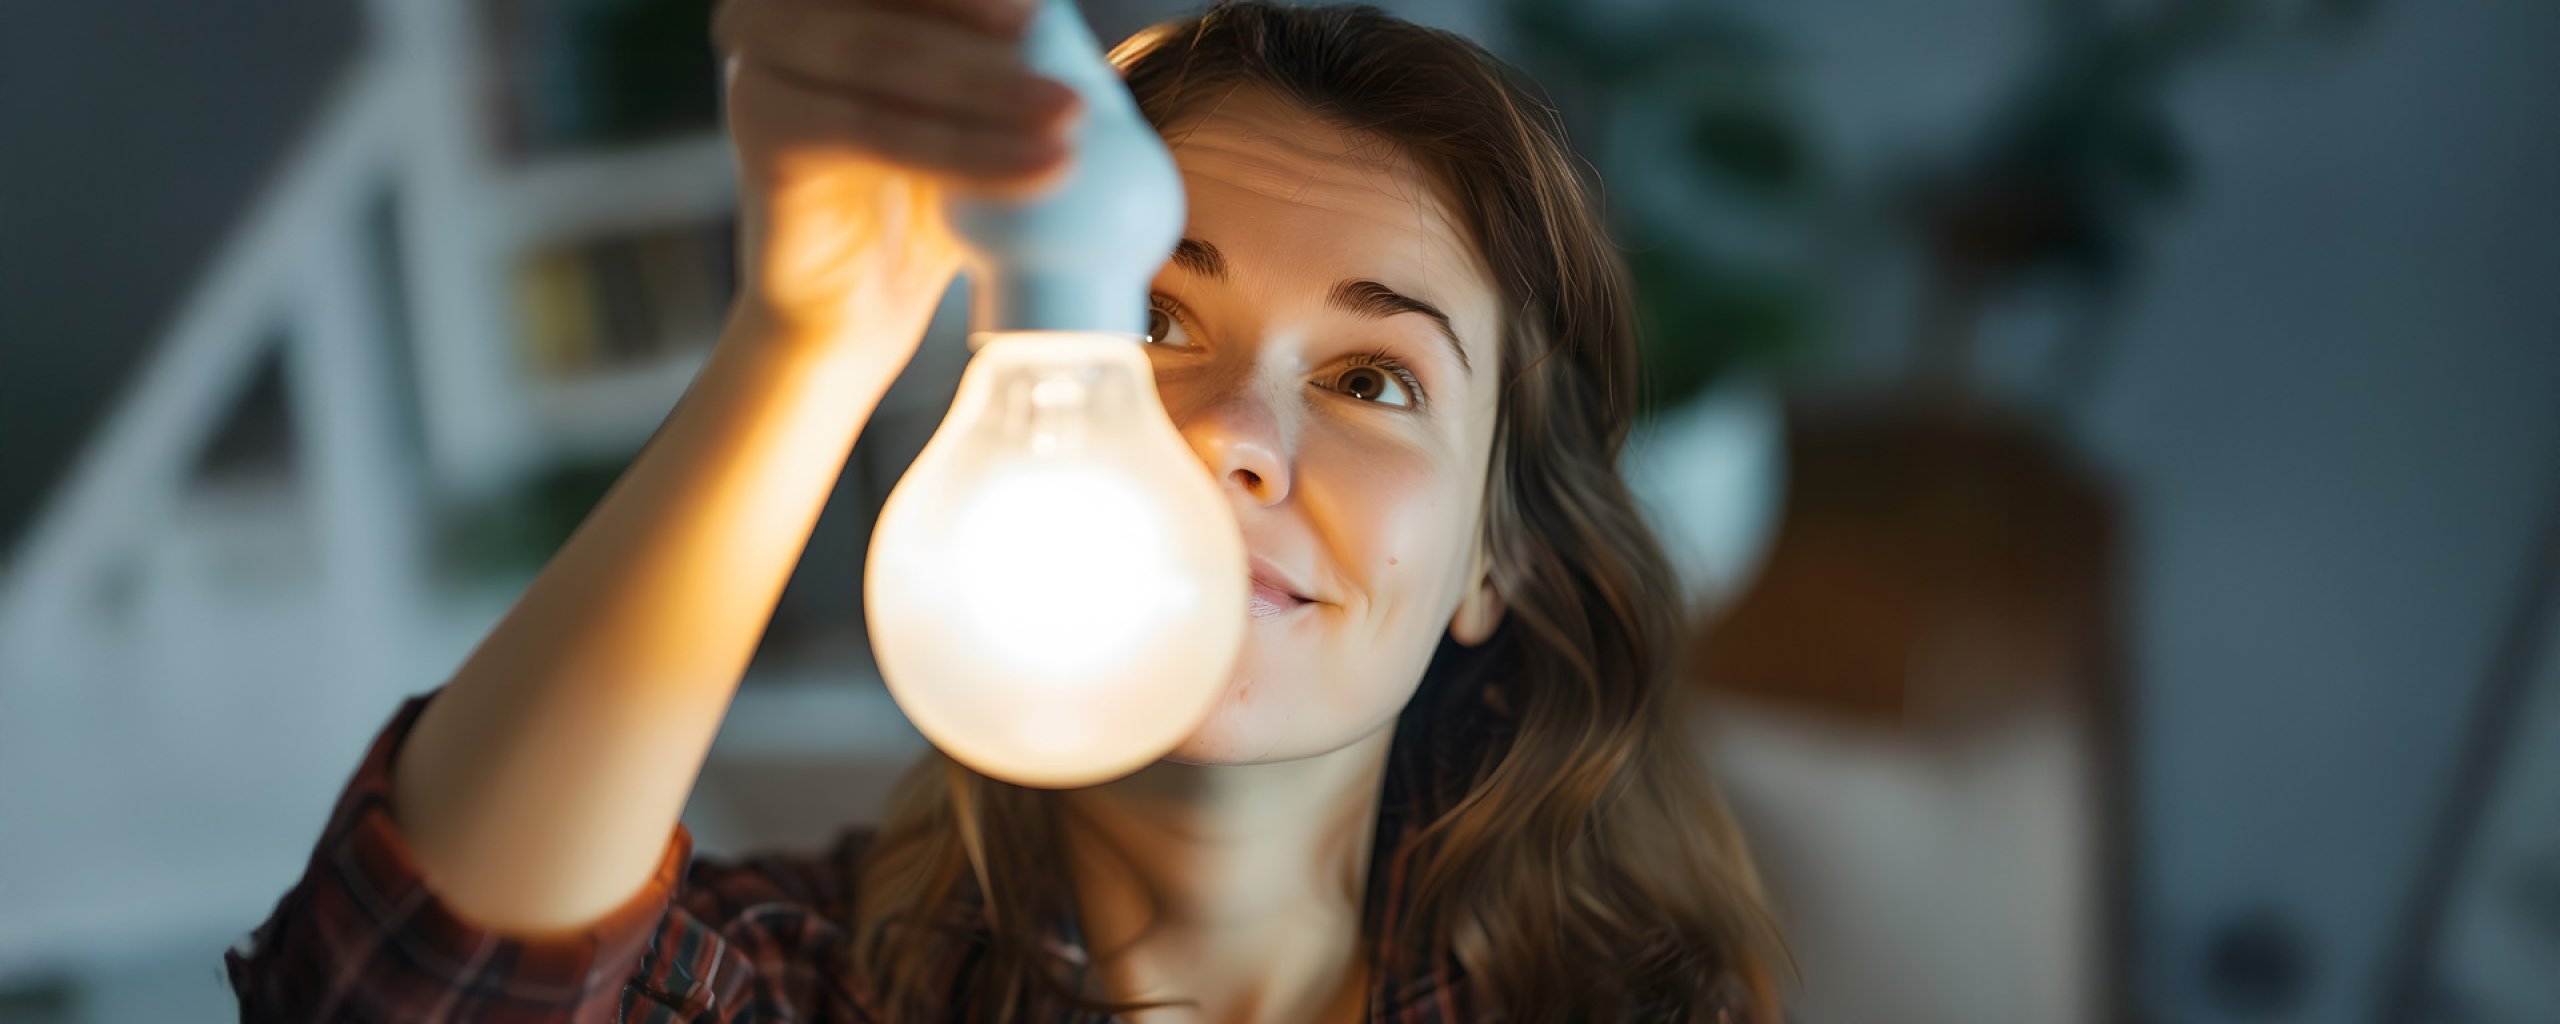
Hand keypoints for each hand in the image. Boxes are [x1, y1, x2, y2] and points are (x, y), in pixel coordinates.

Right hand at [714, 0, 1080, 345]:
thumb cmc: (921, 188)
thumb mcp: (970, 100)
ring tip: (1065, 119)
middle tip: (1074, 79)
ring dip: (986, 87)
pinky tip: (1037, 167)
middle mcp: (778, 6)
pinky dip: (964, 148)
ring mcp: (760, 60)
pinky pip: (875, 128)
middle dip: (988, 29)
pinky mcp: (764, 129)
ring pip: (886, 57)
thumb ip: (1000, 44)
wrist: (858, 300)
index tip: (1046, 9)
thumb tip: (1065, 13)